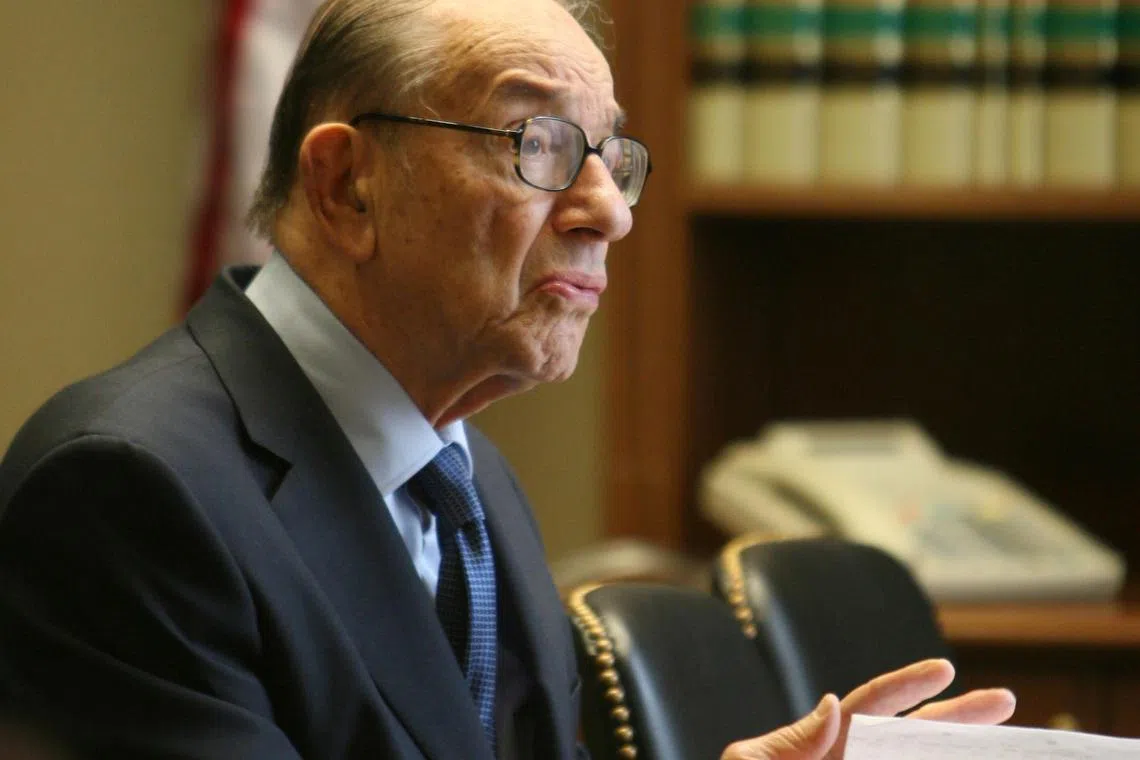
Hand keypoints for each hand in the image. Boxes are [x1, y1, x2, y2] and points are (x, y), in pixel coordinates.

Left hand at [720, 658, 1015, 759]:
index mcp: (821, 743)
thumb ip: (788, 741)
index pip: (870, 706)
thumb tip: (832, 702)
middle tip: (1004, 700)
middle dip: (957, 717)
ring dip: (960, 755)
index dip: (906, 685)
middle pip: (912, 735)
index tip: (944, 670)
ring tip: (1006, 747)